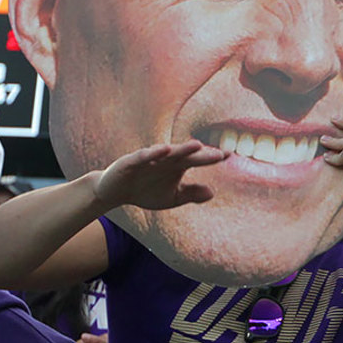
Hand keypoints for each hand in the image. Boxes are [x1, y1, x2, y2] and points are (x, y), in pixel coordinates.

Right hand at [93, 141, 227, 210]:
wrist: (112, 193)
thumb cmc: (144, 191)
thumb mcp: (170, 197)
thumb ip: (190, 194)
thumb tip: (213, 192)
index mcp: (175, 166)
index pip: (197, 160)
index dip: (211, 158)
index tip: (230, 155)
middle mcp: (164, 159)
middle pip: (186, 156)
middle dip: (202, 155)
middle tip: (219, 154)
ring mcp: (148, 159)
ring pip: (167, 153)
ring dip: (181, 149)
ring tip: (197, 145)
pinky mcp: (131, 161)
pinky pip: (143, 156)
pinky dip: (153, 153)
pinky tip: (164, 149)